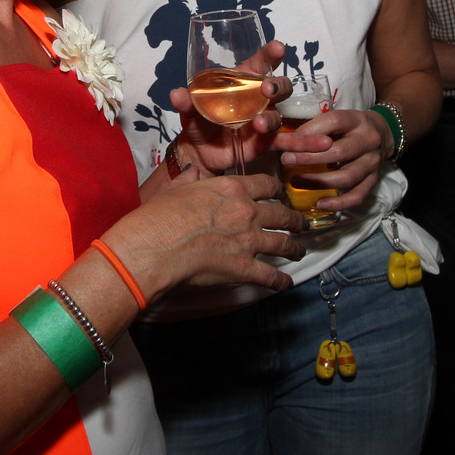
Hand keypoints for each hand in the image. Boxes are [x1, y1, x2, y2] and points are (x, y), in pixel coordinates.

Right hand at [119, 163, 305, 293]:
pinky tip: (286, 283)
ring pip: (284, 243)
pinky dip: (282, 281)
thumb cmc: (159, 218)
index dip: (277, 191)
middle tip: (300, 224)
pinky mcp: (244, 268)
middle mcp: (246, 212)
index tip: (279, 195)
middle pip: (282, 214)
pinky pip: (271, 276)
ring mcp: (248, 240)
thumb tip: (193, 171)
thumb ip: (190, 179)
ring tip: (299, 251)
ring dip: (295, 248)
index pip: (266, 186)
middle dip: (295, 220)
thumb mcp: (175, 188)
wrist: (154, 247)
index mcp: (231, 189)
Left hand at [167, 41, 292, 172]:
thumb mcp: (189, 109)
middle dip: (278, 85)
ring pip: (279, 113)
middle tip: (267, 89)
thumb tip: (176, 94)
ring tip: (257, 123)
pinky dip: (278, 140)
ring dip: (270, 116)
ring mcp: (263, 118)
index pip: (262, 63)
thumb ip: (186, 101)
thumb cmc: (199, 120)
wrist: (199, 151)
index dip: (271, 54)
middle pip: (280, 86)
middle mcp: (258, 98)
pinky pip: (278, 139)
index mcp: (243, 81)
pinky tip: (272, 141)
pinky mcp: (264, 141)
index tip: (277, 48)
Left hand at [271, 108, 387, 211]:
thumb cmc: (349, 127)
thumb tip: (283, 138)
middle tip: (286, 160)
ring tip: (295, 181)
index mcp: (357, 120)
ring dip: (319, 181)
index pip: (333, 122)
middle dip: (309, 158)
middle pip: (340, 152)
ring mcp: (373, 162)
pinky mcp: (374, 180)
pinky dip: (338, 203)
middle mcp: (368, 140)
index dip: (309, 132)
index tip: (288, 140)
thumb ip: (314, 127)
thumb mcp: (336, 119)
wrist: (382, 133)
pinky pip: (358, 196)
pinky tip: (319, 204)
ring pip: (347, 176)